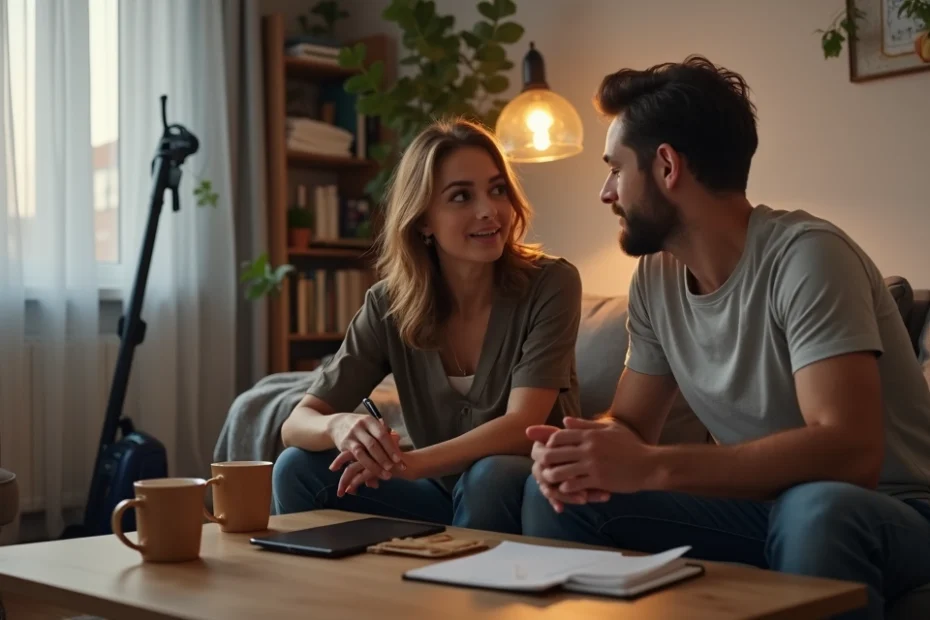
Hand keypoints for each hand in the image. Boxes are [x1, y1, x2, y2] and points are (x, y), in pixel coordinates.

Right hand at [326, 413, 404, 481]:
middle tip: (393, 469)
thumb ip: (383, 432)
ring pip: (362, 453)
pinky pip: (353, 458)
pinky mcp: (344, 445)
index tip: (399, 459)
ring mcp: (350, 437)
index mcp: (370, 421)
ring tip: (385, 475)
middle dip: (384, 458)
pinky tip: (369, 475)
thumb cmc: (361, 427)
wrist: (337, 423)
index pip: (382, 435)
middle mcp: (359, 427)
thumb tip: (398, 438)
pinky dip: (362, 467)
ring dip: (374, 466)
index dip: (391, 447)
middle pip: (373, 445)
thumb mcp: (371, 425)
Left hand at [335, 448, 424, 496]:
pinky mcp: (378, 468)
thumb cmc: (397, 464)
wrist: (412, 465)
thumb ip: (374, 471)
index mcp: (369, 444)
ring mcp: (374, 458)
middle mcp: (370, 449)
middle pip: (349, 455)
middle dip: (339, 465)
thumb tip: (368, 484)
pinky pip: (362, 476)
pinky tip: (350, 490)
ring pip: (353, 468)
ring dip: (344, 481)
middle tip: (331, 474)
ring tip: (341, 492)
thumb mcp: (383, 465)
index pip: (351, 448)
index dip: (341, 458)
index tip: (332, 468)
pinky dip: (355, 483)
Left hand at [530, 417, 653, 503]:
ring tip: (551, 479)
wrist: (649, 465)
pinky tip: (565, 488)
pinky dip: (566, 487)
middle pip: (554, 453)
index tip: (548, 449)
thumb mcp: (610, 428)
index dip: (549, 443)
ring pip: (561, 471)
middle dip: (545, 460)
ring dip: (552, 476)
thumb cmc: (631, 445)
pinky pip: (574, 485)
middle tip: (542, 466)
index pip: (558, 436)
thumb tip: (564, 420)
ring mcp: (592, 465)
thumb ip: (585, 424)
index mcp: (590, 434)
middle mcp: (588, 448)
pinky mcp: (598, 481)